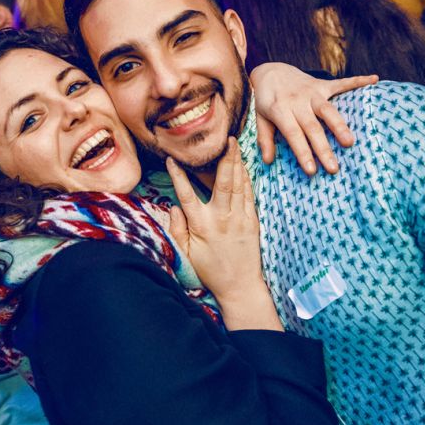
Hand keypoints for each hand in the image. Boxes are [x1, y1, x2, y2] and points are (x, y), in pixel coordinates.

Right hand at [166, 139, 264, 303]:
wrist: (239, 285)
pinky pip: (249, 194)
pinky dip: (246, 178)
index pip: (186, 194)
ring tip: (235, 145)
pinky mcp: (252, 221)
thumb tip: (173, 207)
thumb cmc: (210, 271)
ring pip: (237, 184)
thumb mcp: (186, 253)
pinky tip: (244, 166)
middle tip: (225, 139)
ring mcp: (239, 218)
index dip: (178, 175)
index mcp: (201, 225)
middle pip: (221, 181)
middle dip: (224, 158)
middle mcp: (221, 218)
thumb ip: (177, 229)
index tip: (172, 159)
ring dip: (236, 163)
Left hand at [249, 62, 376, 174]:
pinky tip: (374, 80)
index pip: (293, 134)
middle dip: (323, 148)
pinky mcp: (322, 85)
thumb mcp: (259, 118)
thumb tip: (268, 160)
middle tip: (334, 168)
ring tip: (350, 142)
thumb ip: (265, 138)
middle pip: (313, 127)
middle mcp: (297, 101)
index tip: (312, 171)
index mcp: (280, 110)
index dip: (303, 152)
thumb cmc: (266, 100)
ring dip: (339, 125)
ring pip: (327, 109)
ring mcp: (311, 92)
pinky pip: (341, 83)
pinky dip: (358, 81)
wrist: (271, 71)